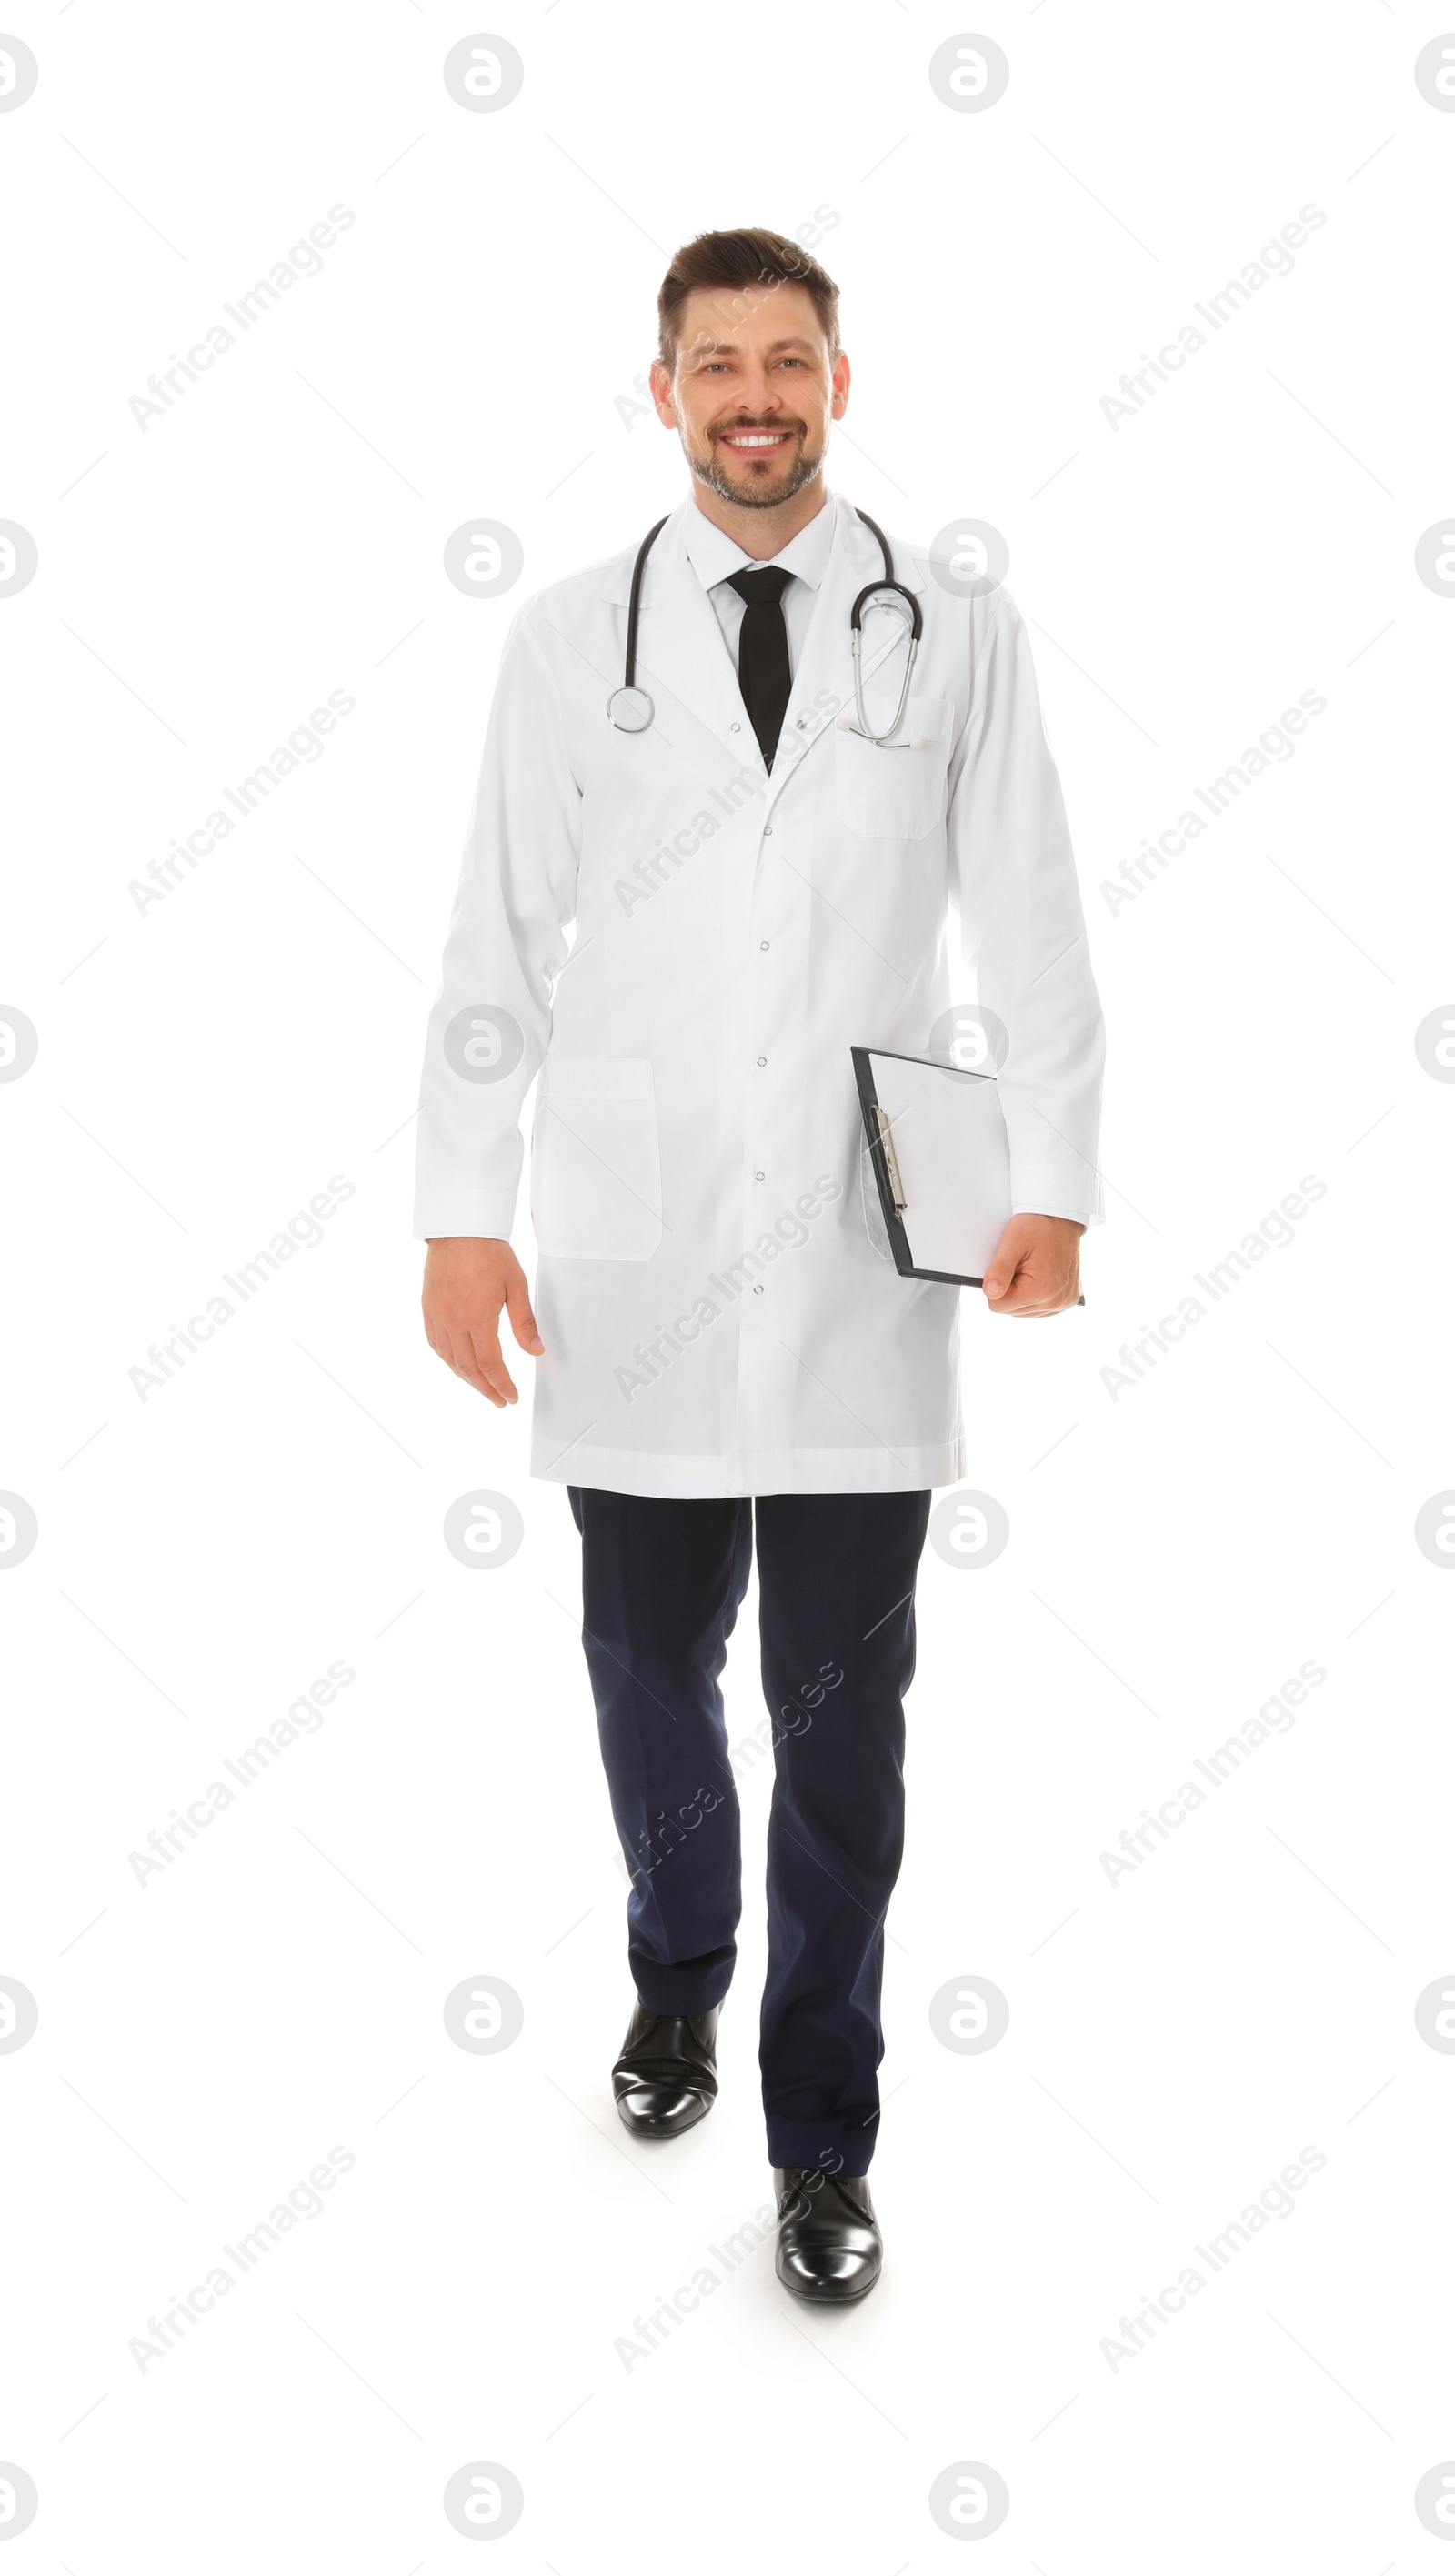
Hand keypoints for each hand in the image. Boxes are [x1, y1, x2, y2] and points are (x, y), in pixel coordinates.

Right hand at [422, 1237, 542, 1405]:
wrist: (459, 1229)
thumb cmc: (490, 1253)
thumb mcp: (517, 1286)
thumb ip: (524, 1323)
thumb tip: (536, 1351)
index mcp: (478, 1319)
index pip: (491, 1365)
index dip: (502, 1385)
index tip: (511, 1397)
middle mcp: (453, 1322)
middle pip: (469, 1369)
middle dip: (485, 1389)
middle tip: (499, 1400)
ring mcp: (437, 1316)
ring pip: (449, 1360)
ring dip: (466, 1378)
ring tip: (482, 1387)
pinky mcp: (428, 1308)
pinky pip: (435, 1344)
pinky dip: (448, 1360)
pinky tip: (457, 1364)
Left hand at [982, 1214, 1082, 1316]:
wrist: (1062, 1217)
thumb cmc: (1037, 1226)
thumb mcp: (1012, 1243)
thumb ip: (999, 1270)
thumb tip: (990, 1293)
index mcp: (1041, 1290)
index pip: (998, 1306)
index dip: (996, 1285)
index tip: (1008, 1266)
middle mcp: (1056, 1301)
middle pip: (1011, 1310)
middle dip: (1010, 1289)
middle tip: (1020, 1265)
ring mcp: (1063, 1302)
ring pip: (1023, 1311)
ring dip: (1021, 1293)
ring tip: (1030, 1269)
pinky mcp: (1067, 1300)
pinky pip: (1038, 1309)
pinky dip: (1034, 1295)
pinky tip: (1038, 1277)